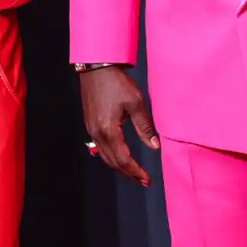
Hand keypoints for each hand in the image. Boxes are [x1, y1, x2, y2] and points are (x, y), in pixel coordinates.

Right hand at [80, 66, 158, 186]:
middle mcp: (97, 133)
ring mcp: (91, 129)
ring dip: (120, 167)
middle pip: (113, 162)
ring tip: (134, 172)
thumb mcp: (136, 103)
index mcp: (109, 130)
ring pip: (105, 156)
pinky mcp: (90, 124)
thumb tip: (155, 146)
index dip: (136, 171)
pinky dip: (112, 156)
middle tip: (143, 180)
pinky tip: (120, 156)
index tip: (147, 179)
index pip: (123, 159)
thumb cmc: (117, 82)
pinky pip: (100, 147)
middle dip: (128, 173)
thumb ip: (145, 127)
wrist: (96, 67)